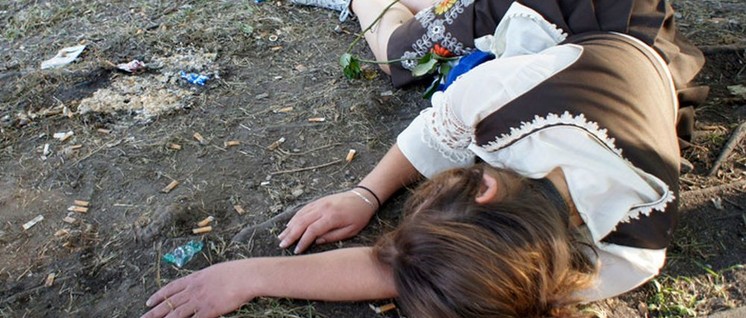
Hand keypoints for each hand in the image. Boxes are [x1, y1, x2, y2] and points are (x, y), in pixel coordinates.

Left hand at [141, 260, 256, 317]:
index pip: (171, 288)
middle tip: (143, 317)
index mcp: (195, 278)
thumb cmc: (237, 271)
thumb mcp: (216, 272)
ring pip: (176, 313)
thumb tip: (201, 282)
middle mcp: (194, 289)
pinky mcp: (209, 310)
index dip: (159, 295)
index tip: (149, 301)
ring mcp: (200, 300)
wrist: (247, 276)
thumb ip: (206, 279)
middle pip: (170, 302)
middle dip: (154, 311)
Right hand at [278, 191, 375, 253]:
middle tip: (282, 244)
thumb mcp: (351, 230)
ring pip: (301, 215)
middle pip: (302, 222)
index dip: (303, 241)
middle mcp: (323, 208)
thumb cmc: (359, 216)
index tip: (297, 251)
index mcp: (332, 217)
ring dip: (290, 226)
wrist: (363, 197)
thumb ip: (333, 236)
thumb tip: (316, 241)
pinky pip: (304, 209)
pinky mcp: (319, 201)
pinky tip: (289, 224)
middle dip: (291, 234)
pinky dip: (295, 217)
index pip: (312, 230)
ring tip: (282, 236)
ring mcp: (320, 203)